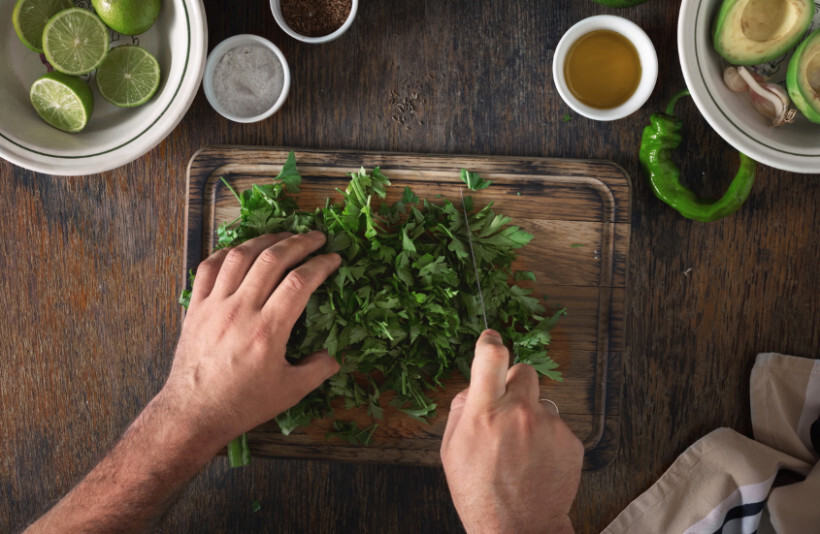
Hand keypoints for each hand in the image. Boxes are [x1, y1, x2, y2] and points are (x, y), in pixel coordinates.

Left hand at [160, 231, 341, 454]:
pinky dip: (227, 252)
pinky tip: (242, 250)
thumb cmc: (243, 404)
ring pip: (241, 256)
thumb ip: (317, 370)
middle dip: (299, 242)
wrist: (193, 413)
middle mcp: (240, 310)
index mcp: (268, 330)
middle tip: (316, 237)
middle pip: (272, 259)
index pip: (300, 282)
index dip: (321, 265)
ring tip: (284, 236)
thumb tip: (333, 355)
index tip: (334, 259)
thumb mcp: (290, 391)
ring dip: (266, 240)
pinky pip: (209, 267)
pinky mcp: (196, 308)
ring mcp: (214, 305)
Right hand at [440, 330, 583, 533]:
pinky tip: (537, 461)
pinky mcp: (570, 441)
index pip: (491, 357)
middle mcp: (519, 413)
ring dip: (531, 416)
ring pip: (541, 402)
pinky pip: (556, 425)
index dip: (490, 342)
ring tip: (521, 450)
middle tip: (507, 411)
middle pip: (524, 370)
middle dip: (514, 384)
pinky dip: (547, 438)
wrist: (519, 530)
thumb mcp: (451, 450)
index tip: (491, 338)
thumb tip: (475, 387)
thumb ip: (462, 410)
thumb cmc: (480, 493)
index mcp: (485, 413)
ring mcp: (549, 426)